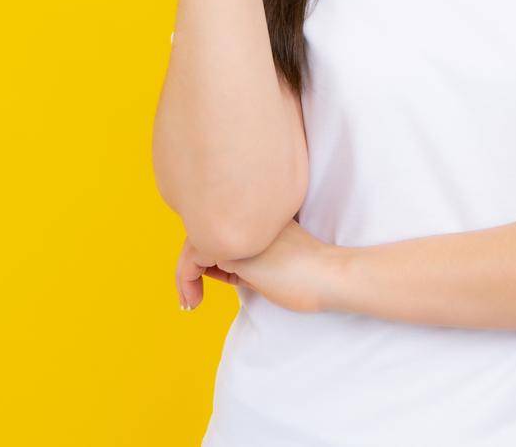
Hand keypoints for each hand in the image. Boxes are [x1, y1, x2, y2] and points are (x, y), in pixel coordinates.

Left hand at [177, 218, 346, 314]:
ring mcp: (238, 228)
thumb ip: (246, 256)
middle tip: (190, 297)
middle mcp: (244, 214)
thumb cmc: (309, 275)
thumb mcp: (270, 259)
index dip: (209, 253)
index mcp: (255, 213)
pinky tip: (192, 302)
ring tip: (189, 302)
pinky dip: (184, 281)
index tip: (210, 281)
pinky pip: (191, 260)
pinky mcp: (232, 249)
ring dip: (184, 276)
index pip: (218, 224)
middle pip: (202, 231)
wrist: (331, 277)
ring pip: (193, 243)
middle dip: (191, 265)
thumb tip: (215, 270)